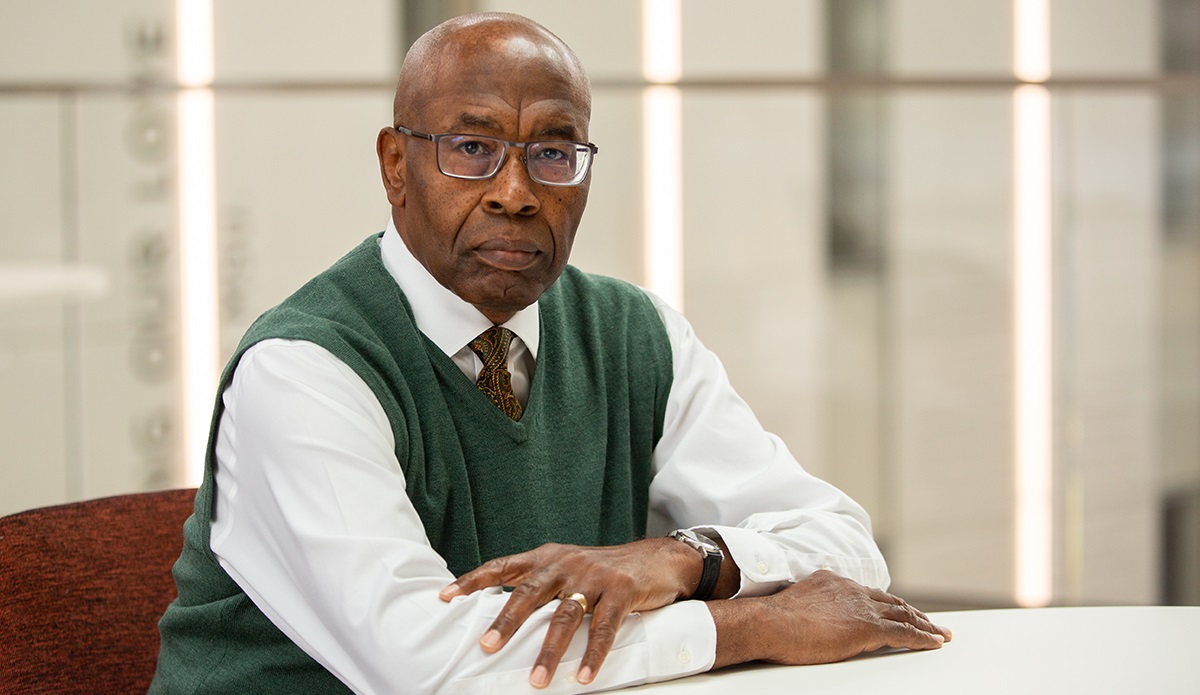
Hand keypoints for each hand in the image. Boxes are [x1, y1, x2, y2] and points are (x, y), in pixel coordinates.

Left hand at [439, 539, 700, 687]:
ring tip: (537, 681)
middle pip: (529, 592)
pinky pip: (605, 627)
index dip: (473, 580)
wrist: (658, 558)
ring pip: (566, 616)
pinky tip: (583, 677)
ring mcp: (594, 576)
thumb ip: (539, 585)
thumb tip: (503, 616)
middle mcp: (566, 563)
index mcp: (547, 558)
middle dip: (506, 620)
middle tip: (486, 646)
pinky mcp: (622, 591)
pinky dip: (593, 655)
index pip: (503, 566)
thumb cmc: (604, 571)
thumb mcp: (568, 568)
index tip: (444, 597)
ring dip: (549, 651)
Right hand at [709, 570, 951, 668]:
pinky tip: (934, 643)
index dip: (888, 604)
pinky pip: (904, 633)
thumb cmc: (772, 620)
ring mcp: (860, 608)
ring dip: (925, 625)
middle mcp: (850, 590)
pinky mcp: (867, 628)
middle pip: (892, 602)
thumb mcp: (794, 604)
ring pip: (903, 615)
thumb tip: (810, 617)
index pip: (869, 594)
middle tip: (932, 624)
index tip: (899, 611)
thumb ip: (811, 606)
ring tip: (940, 634)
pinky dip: (922, 638)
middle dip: (914, 613)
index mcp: (833, 583)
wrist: (769, 622)